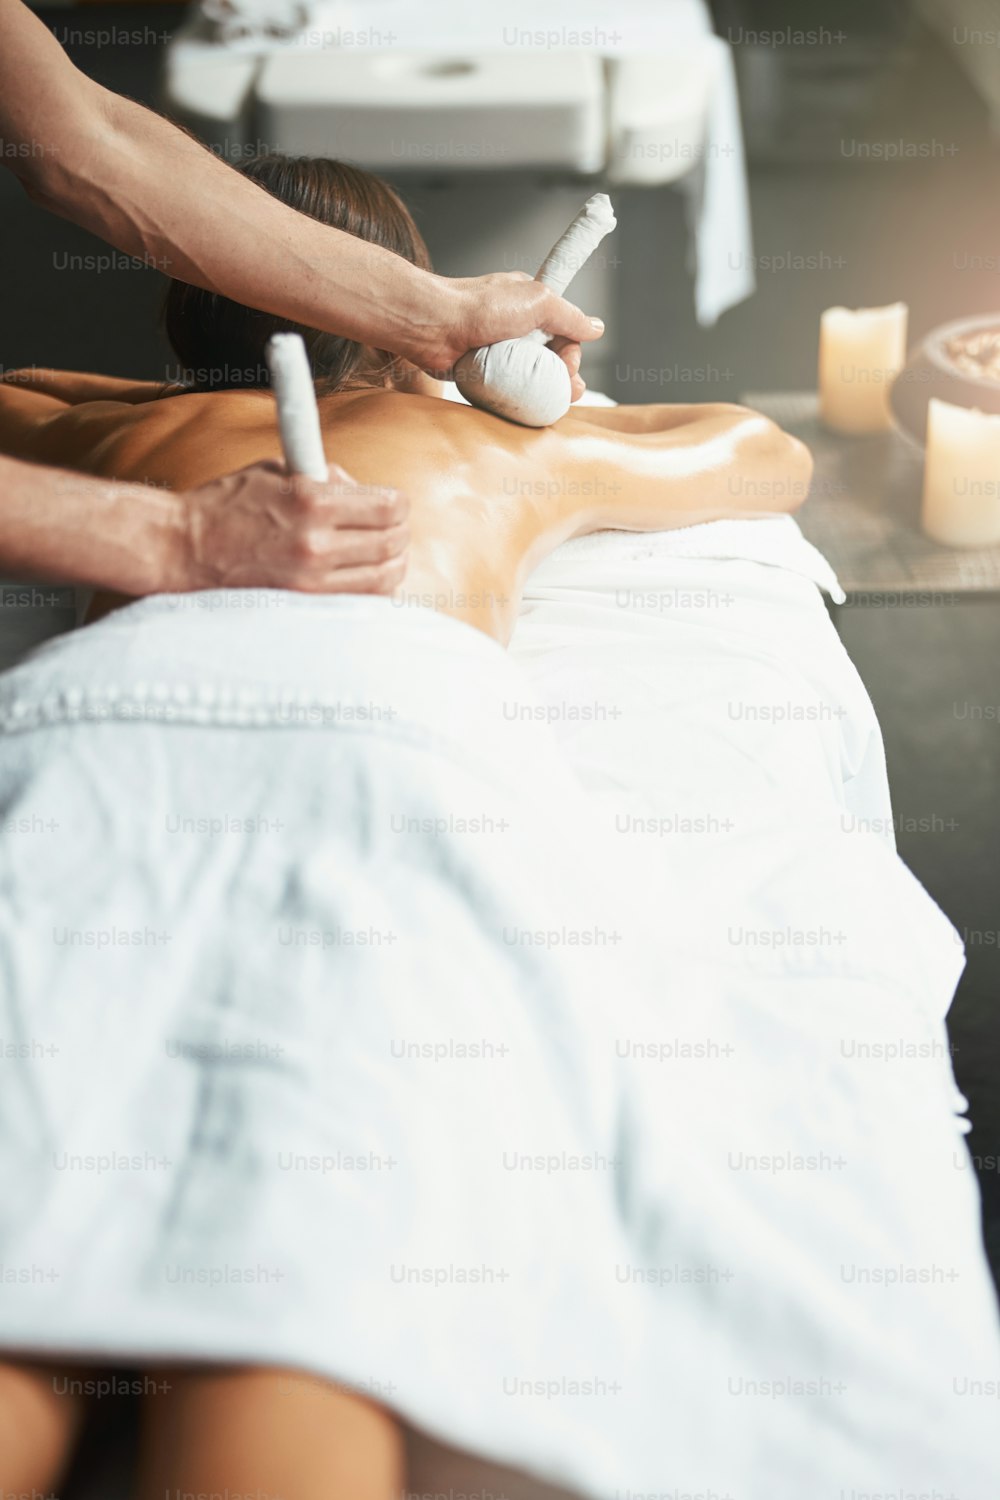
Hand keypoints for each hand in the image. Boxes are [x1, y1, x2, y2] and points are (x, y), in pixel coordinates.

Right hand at [177, 460, 408, 593]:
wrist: (183, 547)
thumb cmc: (226, 504)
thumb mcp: (276, 472)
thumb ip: (326, 479)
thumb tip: (364, 490)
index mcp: (311, 500)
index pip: (388, 506)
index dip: (398, 504)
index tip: (393, 505)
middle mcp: (315, 542)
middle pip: (393, 543)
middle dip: (399, 533)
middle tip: (392, 529)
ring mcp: (310, 579)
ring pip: (384, 577)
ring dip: (392, 563)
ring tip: (383, 555)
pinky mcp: (302, 604)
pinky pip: (359, 600)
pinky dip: (372, 588)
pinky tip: (365, 577)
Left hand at [415, 273, 603, 401]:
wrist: (433, 327)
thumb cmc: (479, 307)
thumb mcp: (537, 302)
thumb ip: (569, 317)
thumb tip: (597, 328)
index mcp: (530, 306)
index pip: (565, 333)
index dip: (572, 353)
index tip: (569, 366)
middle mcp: (516, 328)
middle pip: (551, 358)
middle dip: (564, 377)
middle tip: (569, 392)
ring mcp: (500, 351)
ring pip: (532, 377)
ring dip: (545, 391)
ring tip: (553, 404)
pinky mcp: (484, 372)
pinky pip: (509, 389)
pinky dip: (519, 399)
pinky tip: (526, 407)